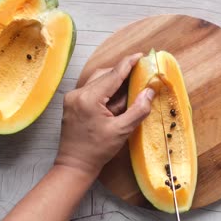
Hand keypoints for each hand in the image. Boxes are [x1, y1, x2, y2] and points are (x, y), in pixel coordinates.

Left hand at [55, 53, 154, 178]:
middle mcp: (77, 94)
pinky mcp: (71, 103)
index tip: (140, 55)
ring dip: (113, 83)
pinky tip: (113, 100)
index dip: (128, 64)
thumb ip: (138, 109)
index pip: (113, 75)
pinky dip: (104, 91)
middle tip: (138, 74)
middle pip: (104, 75)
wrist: (74, 165)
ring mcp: (72, 98)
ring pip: (97, 81)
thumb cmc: (98, 150)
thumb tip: (149, 91)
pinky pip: (90, 90)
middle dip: (122, 75)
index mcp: (89, 99)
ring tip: (128, 89)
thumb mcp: (122, 131)